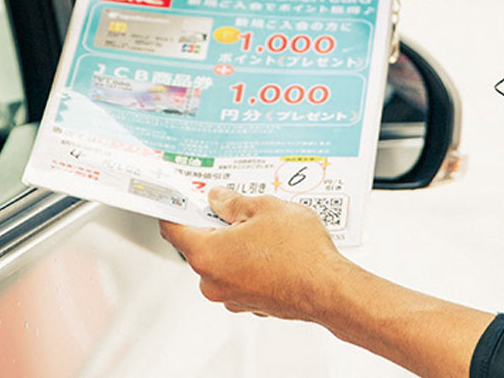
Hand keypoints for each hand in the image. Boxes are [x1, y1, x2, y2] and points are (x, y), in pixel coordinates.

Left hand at [158, 188, 350, 321]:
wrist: (329, 289)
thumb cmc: (299, 253)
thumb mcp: (264, 208)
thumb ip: (232, 201)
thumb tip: (218, 198)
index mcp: (207, 255)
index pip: (173, 229)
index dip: (175, 209)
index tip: (179, 198)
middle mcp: (213, 281)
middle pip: (200, 245)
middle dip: (216, 225)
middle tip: (236, 206)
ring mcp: (231, 297)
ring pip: (223, 262)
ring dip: (236, 244)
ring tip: (265, 227)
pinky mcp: (251, 304)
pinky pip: (241, 276)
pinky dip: (250, 262)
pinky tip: (274, 248)